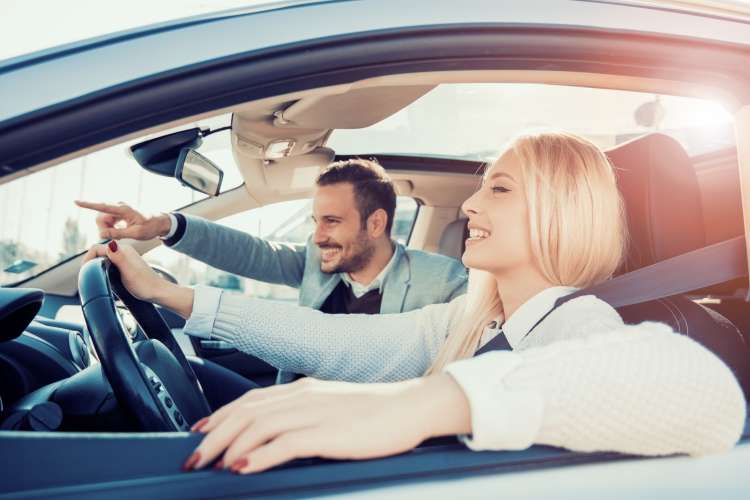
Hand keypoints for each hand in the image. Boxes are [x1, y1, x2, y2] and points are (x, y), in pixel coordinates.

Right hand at [75, 200, 170, 240]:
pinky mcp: (120, 212)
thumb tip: (101, 234)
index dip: (88, 205)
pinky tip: (120, 231)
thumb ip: (117, 234)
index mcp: (124, 209)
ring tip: (120, 234)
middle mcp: (120, 206)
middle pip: (101, 216)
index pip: (103, 206)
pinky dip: (111, 226)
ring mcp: (120, 208)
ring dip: (108, 228)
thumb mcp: (135, 234)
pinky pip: (109, 219)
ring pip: (104, 218)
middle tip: (115, 236)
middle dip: (103, 227)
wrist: (161, 222)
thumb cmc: (151, 227)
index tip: (76, 202)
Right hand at [82, 241, 194, 316]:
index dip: (87, 258)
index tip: (85, 270)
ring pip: (104, 258)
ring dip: (97, 265)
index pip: (96, 248)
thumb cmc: (145, 284)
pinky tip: (106, 278)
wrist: (158, 292)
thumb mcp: (128, 272)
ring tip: (95, 276)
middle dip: (91, 261)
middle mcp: (124, 251)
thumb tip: (110, 244)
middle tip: (88, 275)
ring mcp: (126, 258)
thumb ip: (118, 257)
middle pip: (99, 252)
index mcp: (123, 250)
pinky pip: (110, 263)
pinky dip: (104, 269)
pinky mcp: (127, 265)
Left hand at [183, 374, 471, 473]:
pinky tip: (243, 468)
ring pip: (259, 425)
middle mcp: (304, 396)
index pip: (251, 399)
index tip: (200, 430)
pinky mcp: (329, 433)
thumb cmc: (376, 411)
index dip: (221, 415)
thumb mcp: (334, 407)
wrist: (412, 406)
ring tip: (209, 464)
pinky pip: (286, 443)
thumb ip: (306, 414)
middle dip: (214, 435)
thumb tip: (278, 434)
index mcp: (304, 390)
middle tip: (193, 457)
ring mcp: (316, 413)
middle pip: (246, 412)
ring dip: (228, 446)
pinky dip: (260, 456)